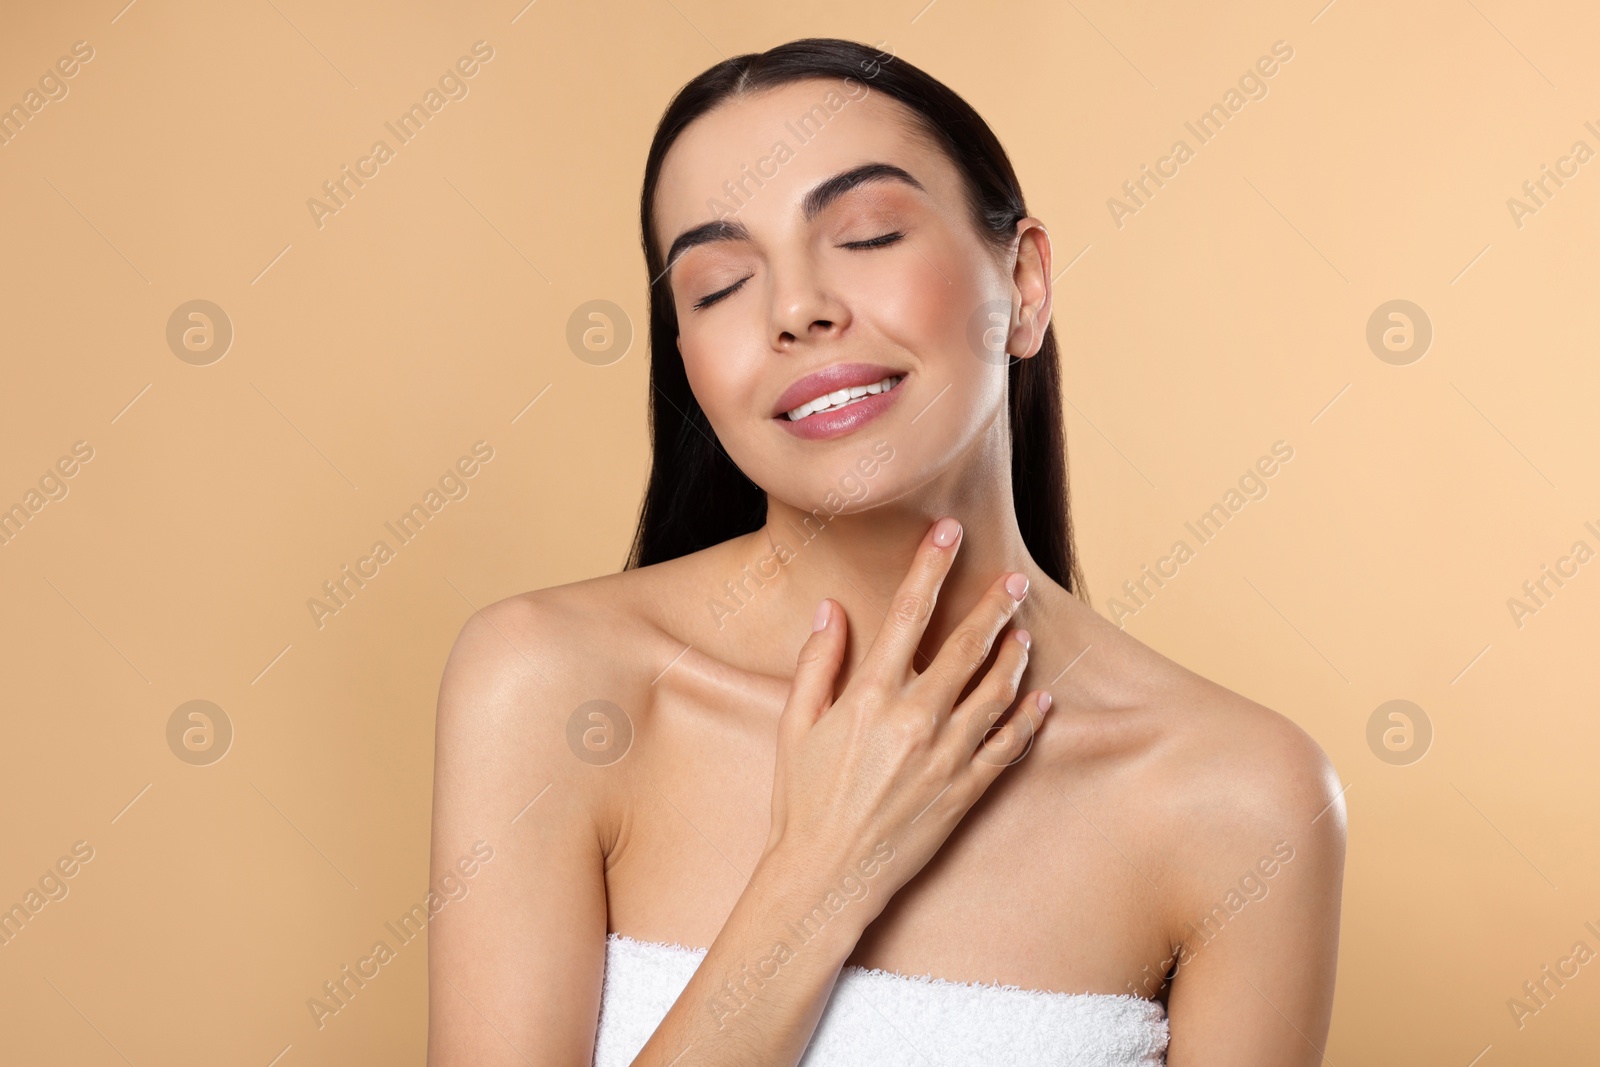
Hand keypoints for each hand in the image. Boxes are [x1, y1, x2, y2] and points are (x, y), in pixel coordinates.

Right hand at [763, 516, 1052, 925]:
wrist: (826, 876)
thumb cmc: (801, 801)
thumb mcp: (794, 725)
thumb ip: (817, 663)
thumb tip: (832, 610)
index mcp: (871, 696)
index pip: (908, 614)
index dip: (931, 566)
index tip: (949, 531)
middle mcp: (915, 720)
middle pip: (968, 646)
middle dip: (995, 606)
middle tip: (1015, 580)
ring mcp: (946, 756)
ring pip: (996, 691)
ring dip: (1015, 655)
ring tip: (1024, 632)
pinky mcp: (965, 791)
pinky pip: (1007, 746)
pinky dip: (1028, 719)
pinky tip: (1040, 698)